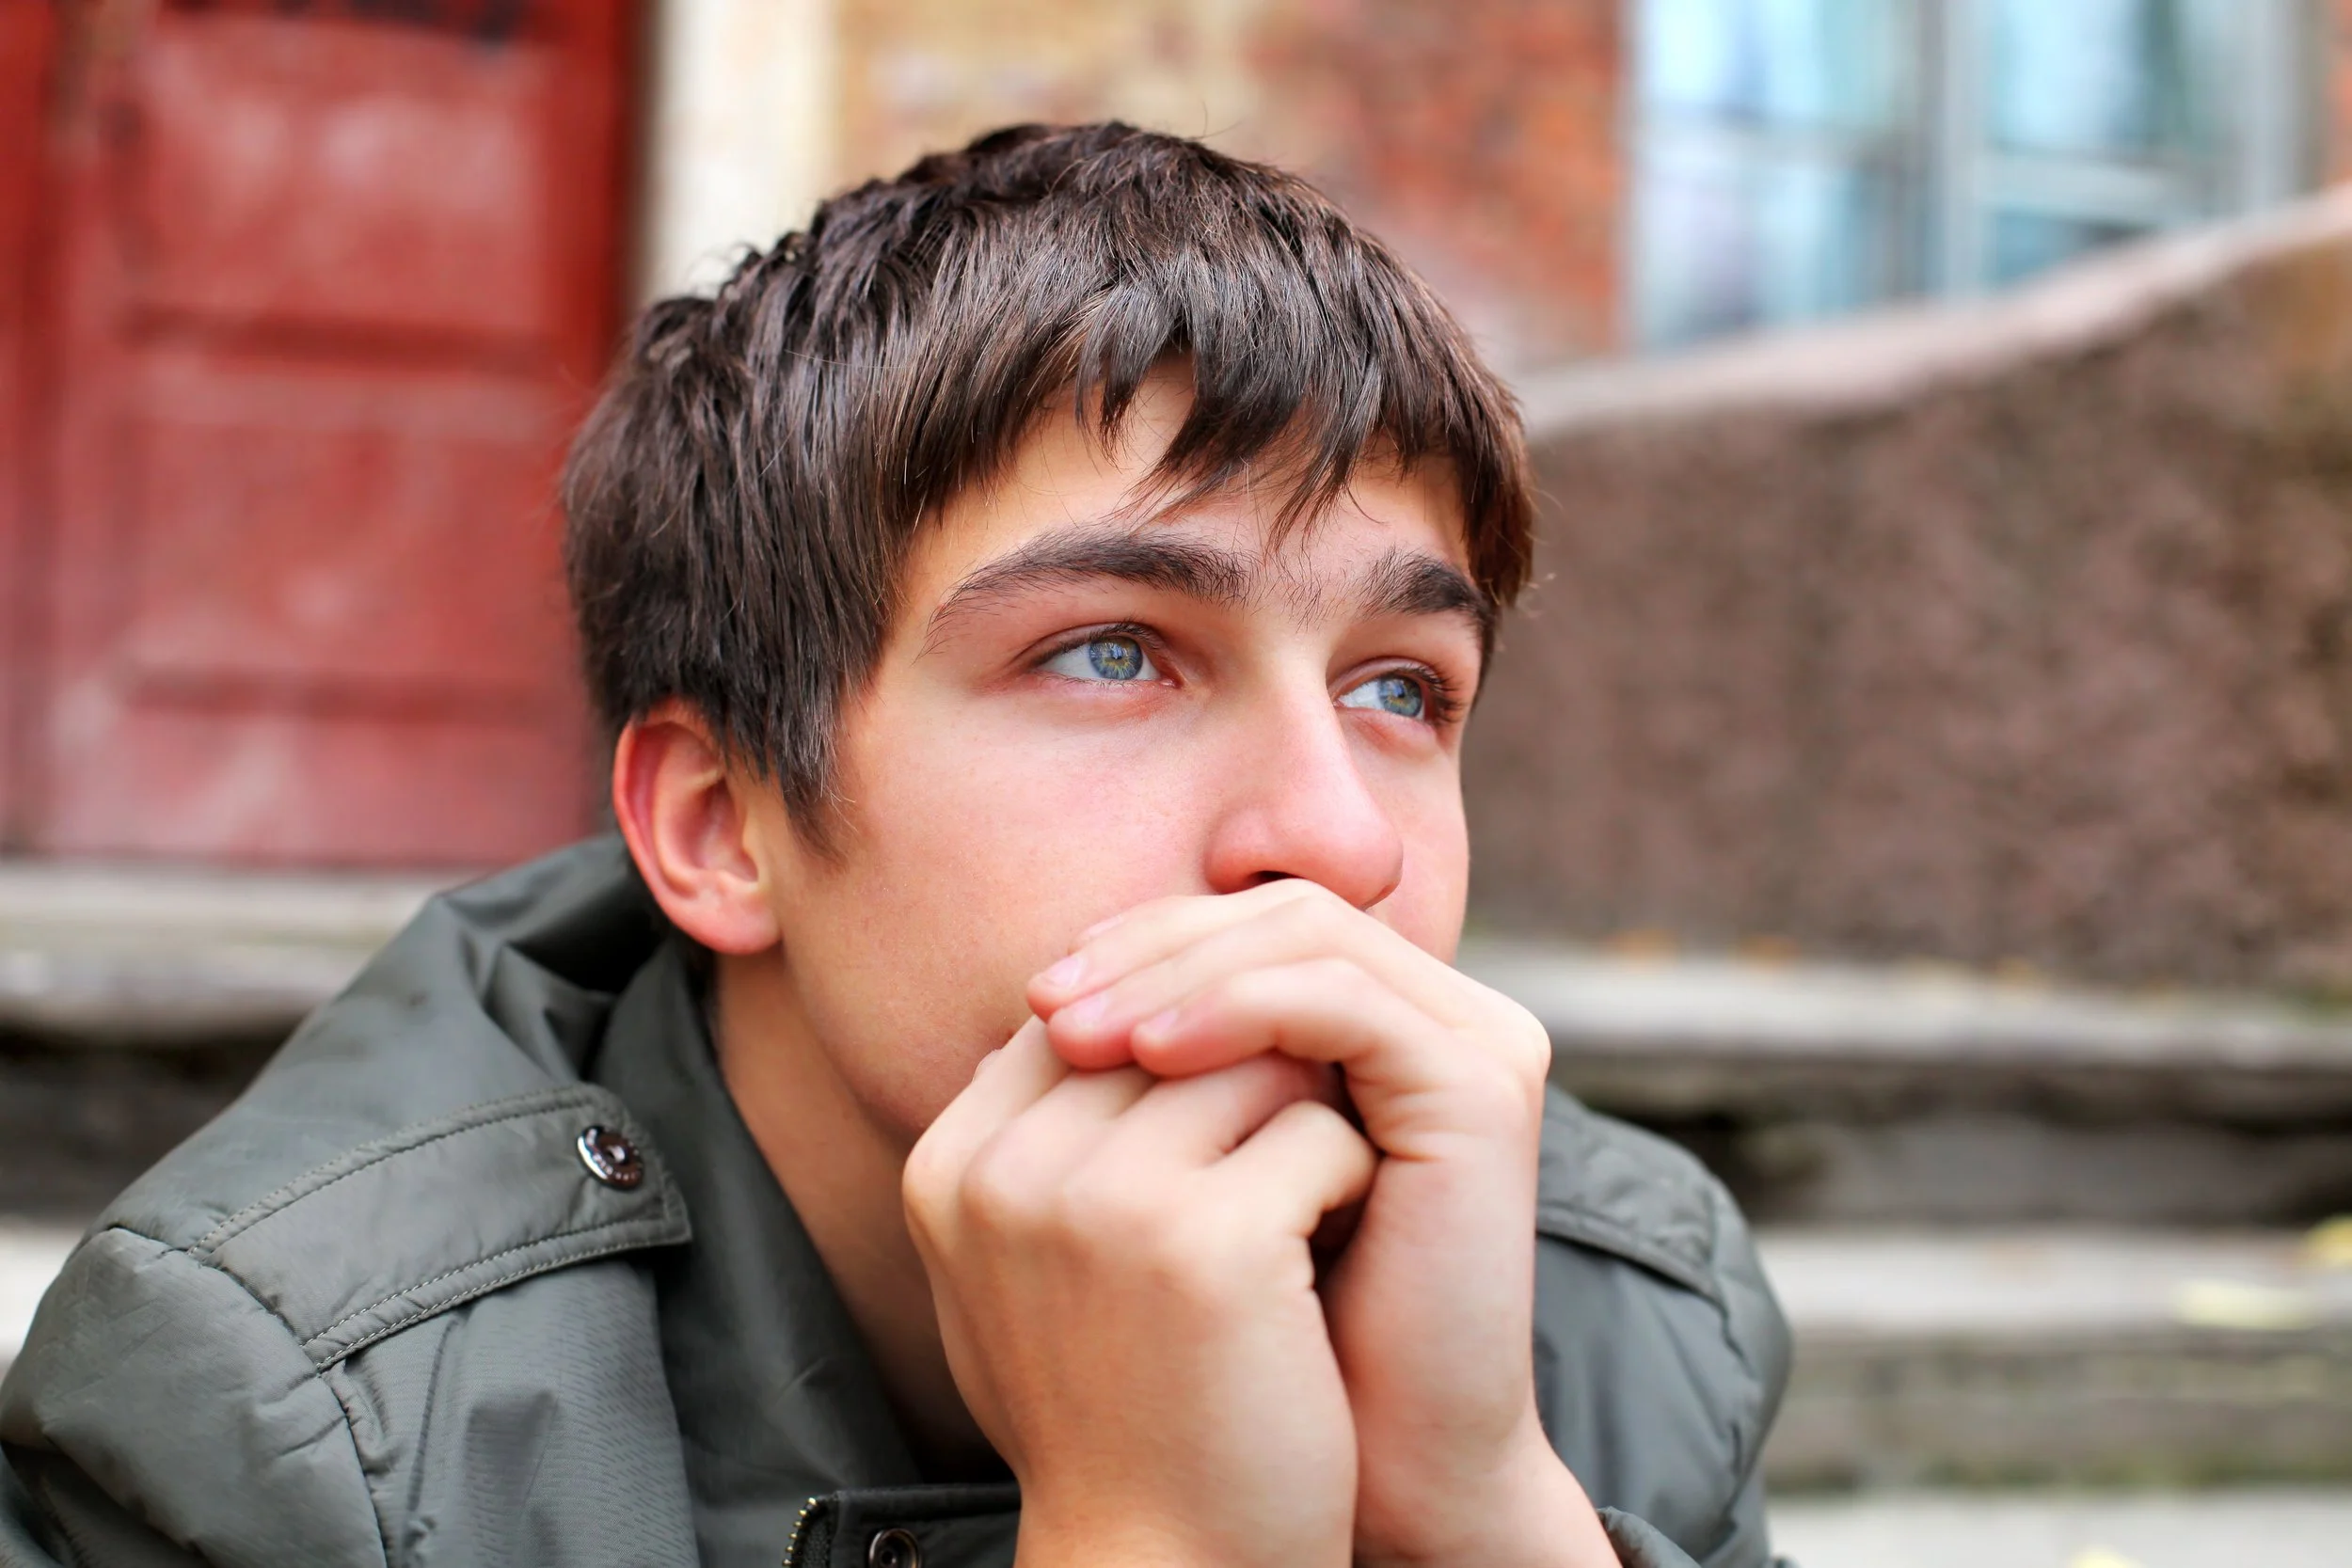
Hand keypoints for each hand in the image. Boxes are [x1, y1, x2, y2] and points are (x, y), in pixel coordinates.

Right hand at [903, 1017, 1375, 1567]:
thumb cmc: (1120, 1412)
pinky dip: (1348, 1186)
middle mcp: (1004, 1169)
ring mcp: (1097, 1199)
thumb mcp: (1031, 1265)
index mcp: (950, 1166)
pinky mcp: (1203, 1240)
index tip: (1223, 1131)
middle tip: (1287, 1158)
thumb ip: (1040, 1136)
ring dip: (1304, 1120)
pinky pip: (1320, 1134)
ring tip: (1306, 1206)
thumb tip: (1084, 996)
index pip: (1087, 1013)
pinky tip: (1329, 1260)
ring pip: (1255, 1058)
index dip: (1179, 1052)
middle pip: (1172, 1021)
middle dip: (1249, 1074)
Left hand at [1027, 882, 1618, 1567]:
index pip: (1247, 924)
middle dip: (1147, 946)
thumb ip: (1151, 1089)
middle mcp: (1437, 1016)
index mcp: (1377, 1026)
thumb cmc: (1274, 1339)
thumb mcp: (1191, 1183)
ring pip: (1303, 935)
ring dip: (1174, 970)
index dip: (1140, 943)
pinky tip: (1150, 1054)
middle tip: (1044, 1001)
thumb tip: (1035, 1010)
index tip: (1037, 999)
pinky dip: (1237, 1009)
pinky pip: (1343, 999)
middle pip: (1273, 912)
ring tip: (1076, 1031)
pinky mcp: (1483, 1083)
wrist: (1381, 1468)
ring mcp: (1472, 1041)